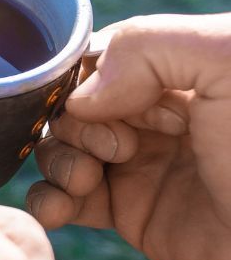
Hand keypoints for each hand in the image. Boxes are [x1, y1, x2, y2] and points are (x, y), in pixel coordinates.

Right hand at [26, 14, 230, 259]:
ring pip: (59, 149)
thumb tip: (81, 96)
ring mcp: (138, 165)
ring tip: (89, 181)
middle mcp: (152, 114)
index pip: (95, 59)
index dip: (81, 81)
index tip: (101, 107)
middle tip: (116, 152)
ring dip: (57, 162)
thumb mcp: (230, 61)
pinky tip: (58, 208)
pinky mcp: (130, 214)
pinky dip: (46, 201)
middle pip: (70, 106)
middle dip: (73, 127)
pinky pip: (64, 201)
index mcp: (176, 69)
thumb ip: (149, 45)